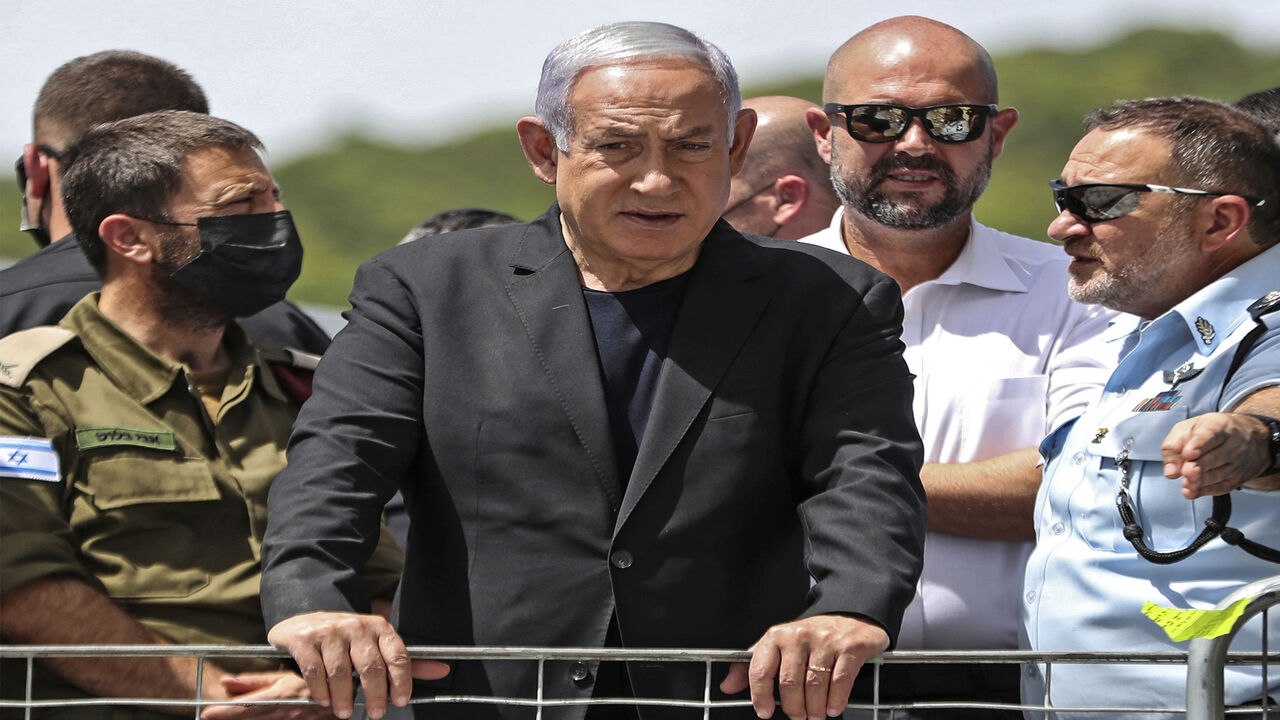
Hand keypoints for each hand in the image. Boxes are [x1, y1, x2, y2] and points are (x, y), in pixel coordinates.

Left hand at [200, 672, 326, 719]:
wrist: (339, 699)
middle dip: (228, 719)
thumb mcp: (283, 678)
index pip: (247, 706)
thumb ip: (254, 682)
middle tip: (210, 718)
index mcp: (280, 695)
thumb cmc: (309, 686)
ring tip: (226, 719)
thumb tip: (226, 681)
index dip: (225, 711)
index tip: (207, 713)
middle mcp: (285, 713)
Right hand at [267, 612, 450, 719]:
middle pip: (372, 667)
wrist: (302, 624)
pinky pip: (316, 672)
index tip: (401, 701)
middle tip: (376, 713)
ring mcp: (330, 631)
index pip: (398, 655)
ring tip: (344, 711)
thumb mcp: (377, 646)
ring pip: (342, 673)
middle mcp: (356, 626)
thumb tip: (442, 670)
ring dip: (344, 698)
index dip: (402, 681)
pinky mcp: (305, 639)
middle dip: (376, 695)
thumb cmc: (346, 640)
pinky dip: (322, 691)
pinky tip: (325, 700)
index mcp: (379, 628)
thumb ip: (405, 662)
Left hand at [719, 614, 887, 719]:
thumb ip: (751, 666)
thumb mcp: (777, 646)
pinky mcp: (849, 648)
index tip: (764, 712)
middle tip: (797, 716)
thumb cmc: (810, 637)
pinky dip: (835, 701)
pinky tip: (832, 707)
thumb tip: (727, 686)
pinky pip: (840, 682)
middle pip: (789, 683)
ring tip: (815, 714)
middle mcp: (799, 636)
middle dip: (793, 708)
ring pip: (814, 686)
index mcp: (777, 636)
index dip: (760, 696)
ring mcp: (825, 641)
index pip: (760, 669)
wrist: (849, 616)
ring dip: (814, 709)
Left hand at [1161, 412, 1271, 498]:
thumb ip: (1172, 447)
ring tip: (1186, 482)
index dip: (1198, 445)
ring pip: (1217, 476)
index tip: (1188, 453)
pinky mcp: (1236, 479)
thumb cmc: (1210, 431)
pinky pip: (1219, 488)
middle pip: (1214, 458)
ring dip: (1199, 482)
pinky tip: (1191, 490)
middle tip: (1185, 472)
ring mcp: (1237, 463)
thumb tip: (1171, 471)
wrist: (1246, 437)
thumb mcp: (1187, 429)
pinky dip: (1203, 491)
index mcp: (1218, 426)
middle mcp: (1233, 444)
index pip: (1210, 434)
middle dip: (1197, 468)